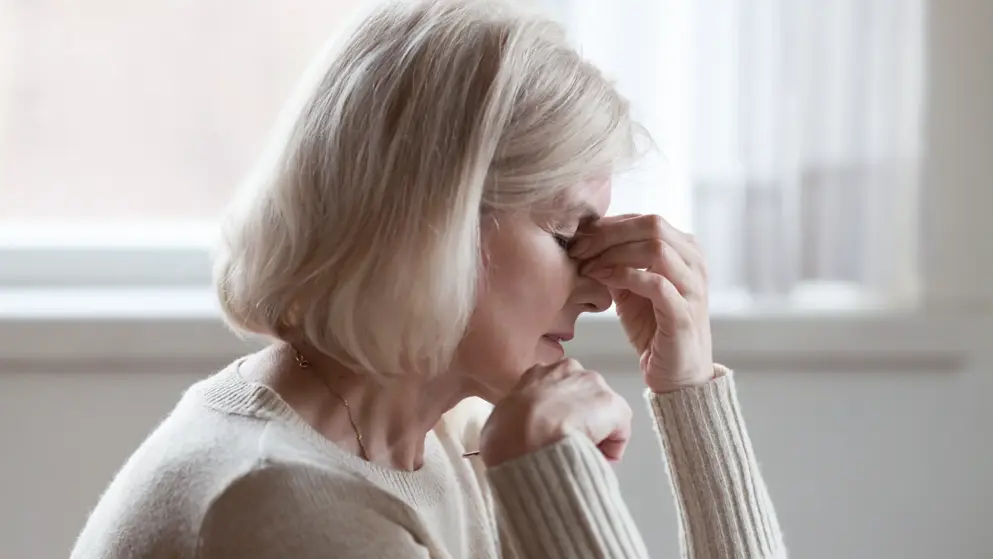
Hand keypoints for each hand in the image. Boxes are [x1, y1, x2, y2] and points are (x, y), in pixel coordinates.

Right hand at [479, 358, 631, 466]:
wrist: (524, 440)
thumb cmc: (505, 436)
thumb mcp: (499, 422)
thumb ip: (515, 421)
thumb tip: (517, 436)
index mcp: (537, 373)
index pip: (556, 391)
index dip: (556, 416)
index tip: (552, 436)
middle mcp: (569, 370)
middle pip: (582, 398)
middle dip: (579, 420)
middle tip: (568, 446)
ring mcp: (593, 385)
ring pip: (601, 413)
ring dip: (595, 432)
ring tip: (580, 454)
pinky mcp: (613, 405)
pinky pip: (618, 431)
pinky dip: (611, 448)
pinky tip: (595, 460)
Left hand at [570, 214, 713, 392]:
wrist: (676, 374)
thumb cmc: (654, 329)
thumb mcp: (630, 289)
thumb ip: (617, 263)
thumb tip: (586, 241)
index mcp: (685, 250)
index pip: (644, 220)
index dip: (608, 224)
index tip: (578, 238)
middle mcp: (694, 263)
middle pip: (652, 225)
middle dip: (609, 233)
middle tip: (578, 248)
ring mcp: (693, 287)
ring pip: (656, 248)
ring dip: (614, 253)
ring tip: (587, 265)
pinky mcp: (684, 313)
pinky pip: (655, 283)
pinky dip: (624, 276)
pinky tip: (601, 280)